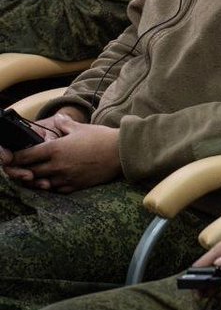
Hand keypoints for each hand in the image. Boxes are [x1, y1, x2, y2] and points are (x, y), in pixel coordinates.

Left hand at [3, 114, 119, 191]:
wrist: (121, 153)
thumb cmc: (101, 138)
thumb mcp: (81, 128)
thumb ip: (65, 125)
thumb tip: (59, 118)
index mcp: (55, 149)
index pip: (26, 156)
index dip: (14, 158)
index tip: (10, 157)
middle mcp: (57, 166)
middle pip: (29, 172)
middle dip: (21, 171)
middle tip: (18, 168)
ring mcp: (65, 178)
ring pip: (40, 184)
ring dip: (35, 181)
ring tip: (33, 177)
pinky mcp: (75, 186)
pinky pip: (56, 190)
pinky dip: (51, 187)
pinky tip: (51, 182)